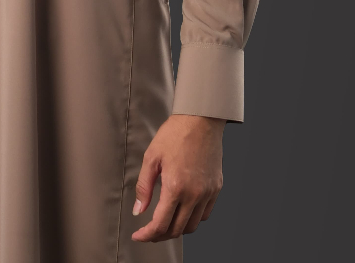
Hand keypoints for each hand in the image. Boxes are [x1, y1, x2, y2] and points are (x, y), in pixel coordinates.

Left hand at [131, 114, 224, 240]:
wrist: (200, 119)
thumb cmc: (175, 134)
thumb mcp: (151, 157)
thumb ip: (144, 187)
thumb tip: (138, 211)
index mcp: (176, 187)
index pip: (160, 224)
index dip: (147, 235)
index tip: (138, 236)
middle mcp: (194, 194)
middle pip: (177, 229)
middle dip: (160, 235)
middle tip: (148, 231)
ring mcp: (207, 193)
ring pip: (192, 225)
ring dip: (177, 229)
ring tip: (165, 222)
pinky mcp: (216, 188)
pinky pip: (205, 214)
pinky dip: (193, 218)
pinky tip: (183, 211)